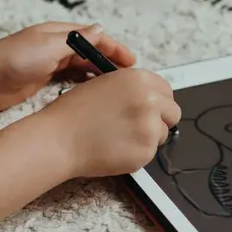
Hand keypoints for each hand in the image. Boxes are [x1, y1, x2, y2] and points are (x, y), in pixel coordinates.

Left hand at [0, 21, 135, 112]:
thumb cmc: (13, 60)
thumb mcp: (50, 45)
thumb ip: (78, 39)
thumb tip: (100, 29)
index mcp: (59, 34)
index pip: (95, 37)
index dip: (114, 48)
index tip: (131, 61)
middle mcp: (57, 46)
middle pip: (91, 52)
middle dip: (111, 61)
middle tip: (128, 76)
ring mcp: (51, 63)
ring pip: (84, 66)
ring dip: (100, 73)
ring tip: (116, 84)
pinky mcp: (46, 79)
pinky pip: (74, 79)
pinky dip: (87, 83)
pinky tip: (95, 91)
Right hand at [39, 68, 181, 177]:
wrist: (59, 139)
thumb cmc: (74, 112)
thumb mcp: (104, 84)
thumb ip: (132, 88)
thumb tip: (151, 96)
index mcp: (139, 80)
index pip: (166, 90)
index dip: (159, 101)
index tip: (153, 108)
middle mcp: (150, 101)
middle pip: (173, 112)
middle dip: (161, 119)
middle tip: (140, 125)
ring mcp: (151, 127)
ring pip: (163, 133)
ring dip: (149, 136)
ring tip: (122, 137)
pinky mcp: (147, 150)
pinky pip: (151, 152)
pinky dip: (138, 152)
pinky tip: (118, 148)